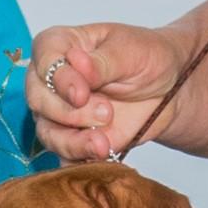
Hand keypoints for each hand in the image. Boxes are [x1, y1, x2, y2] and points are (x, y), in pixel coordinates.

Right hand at [26, 22, 183, 161]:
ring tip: (103, 144)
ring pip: (48, 134)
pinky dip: (81, 161)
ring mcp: (59, 113)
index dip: (59, 80)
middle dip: (70, 112)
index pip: (44, 60)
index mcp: (60, 46)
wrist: (168, 89)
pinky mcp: (74, 140)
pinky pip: (65, 158)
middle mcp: (51, 81)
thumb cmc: (146, 58)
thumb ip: (102, 62)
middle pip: (39, 100)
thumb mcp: (130, 52)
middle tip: (106, 113)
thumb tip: (78, 65)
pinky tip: (102, 157)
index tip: (82, 93)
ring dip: (74, 142)